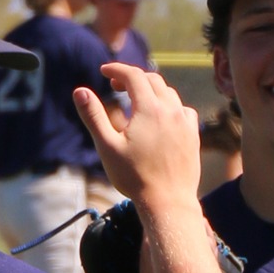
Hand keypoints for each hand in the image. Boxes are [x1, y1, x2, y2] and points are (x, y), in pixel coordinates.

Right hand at [75, 64, 201, 213]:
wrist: (168, 202)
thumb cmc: (134, 177)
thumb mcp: (107, 146)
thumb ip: (94, 116)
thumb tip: (79, 91)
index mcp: (149, 109)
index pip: (133, 75)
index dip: (117, 69)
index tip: (104, 71)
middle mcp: (171, 110)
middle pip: (152, 80)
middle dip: (132, 77)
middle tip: (115, 85)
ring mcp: (185, 123)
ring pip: (169, 93)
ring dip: (151, 89)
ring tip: (135, 98)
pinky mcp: (193, 136)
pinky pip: (183, 110)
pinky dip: (169, 105)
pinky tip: (161, 116)